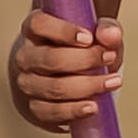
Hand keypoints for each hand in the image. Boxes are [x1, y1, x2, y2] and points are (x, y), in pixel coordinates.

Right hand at [9, 2, 123, 132]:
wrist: (66, 78)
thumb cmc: (80, 50)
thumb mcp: (97, 35)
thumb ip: (107, 30)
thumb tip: (111, 34)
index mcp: (34, 31)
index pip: (39, 25)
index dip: (63, 31)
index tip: (89, 38)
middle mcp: (25, 56)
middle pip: (50, 59)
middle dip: (84, 60)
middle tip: (110, 58)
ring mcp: (27, 84)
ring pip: (53, 87)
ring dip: (86, 86)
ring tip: (111, 82)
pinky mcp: (34, 108)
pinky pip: (51, 112)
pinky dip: (74, 110)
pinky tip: (93, 106)